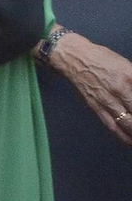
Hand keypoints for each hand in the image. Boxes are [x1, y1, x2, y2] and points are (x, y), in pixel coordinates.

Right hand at [51, 31, 131, 145]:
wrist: (74, 58)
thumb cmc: (102, 58)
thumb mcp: (127, 66)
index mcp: (128, 78)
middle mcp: (118, 91)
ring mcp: (106, 101)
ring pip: (127, 124)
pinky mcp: (96, 108)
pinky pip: (112, 126)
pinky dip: (124, 137)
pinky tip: (130, 142)